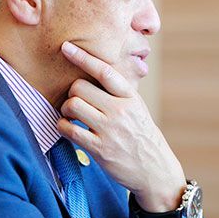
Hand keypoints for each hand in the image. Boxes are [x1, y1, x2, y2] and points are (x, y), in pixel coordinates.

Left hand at [57, 41, 186, 212]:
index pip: (104, 71)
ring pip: (73, 106)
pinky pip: (69, 130)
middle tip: (75, 101)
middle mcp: (120, 110)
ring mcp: (109, 130)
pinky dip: (63, 127)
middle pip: (80, 87)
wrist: (155, 170)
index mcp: (130, 97)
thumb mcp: (137, 108)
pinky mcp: (99, 149)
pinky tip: (68, 128)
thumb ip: (119, 93)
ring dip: (66, 110)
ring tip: (71, 115)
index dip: (83, 57)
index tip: (66, 47)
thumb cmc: (142, 136)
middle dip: (72, 93)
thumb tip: (96, 72)